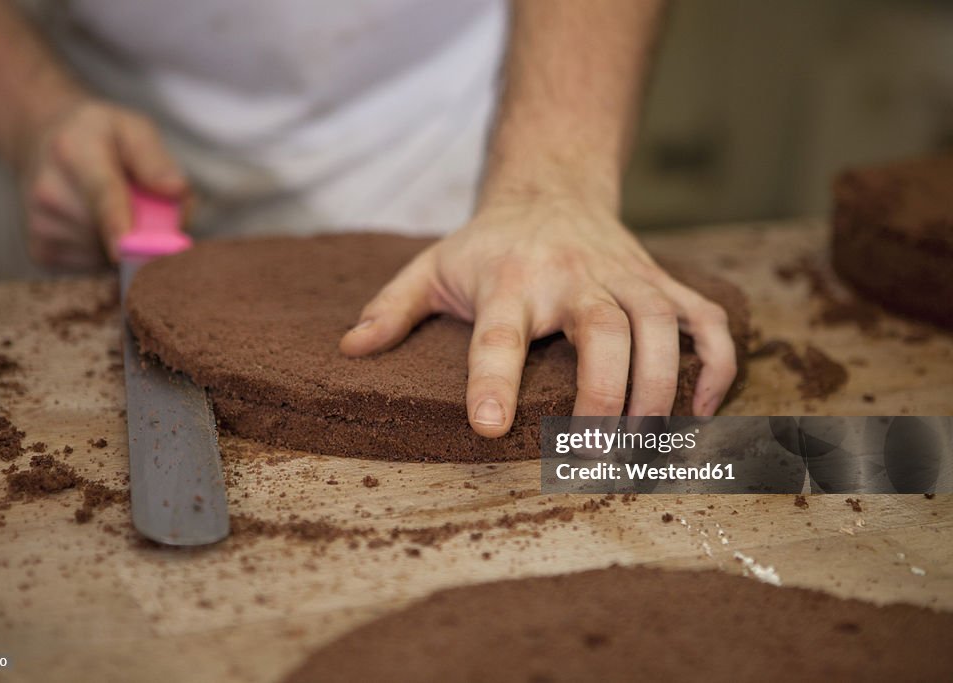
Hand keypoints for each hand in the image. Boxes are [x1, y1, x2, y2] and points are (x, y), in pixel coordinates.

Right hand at [14, 98, 187, 267]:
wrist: (40, 144)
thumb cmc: (98, 138)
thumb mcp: (131, 129)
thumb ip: (155, 158)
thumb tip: (176, 189)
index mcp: (75, 151)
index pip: (102, 193)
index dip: (116, 223)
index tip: (125, 248)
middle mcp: (49, 190)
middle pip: (111, 231)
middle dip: (141, 228)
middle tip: (138, 201)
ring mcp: (41, 225)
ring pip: (106, 253)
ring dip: (123, 241)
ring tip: (109, 206)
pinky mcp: (42, 251)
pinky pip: (93, 265)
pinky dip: (105, 251)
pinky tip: (93, 222)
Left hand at [339, 195, 736, 436]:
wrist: (552, 188)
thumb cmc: (488, 243)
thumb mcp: (431, 266)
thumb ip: (392, 308)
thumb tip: (349, 350)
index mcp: (509, 280)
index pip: (499, 335)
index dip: (493, 382)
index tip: (489, 430)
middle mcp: (571, 277)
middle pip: (604, 331)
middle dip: (605, 396)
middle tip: (593, 456)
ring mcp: (623, 277)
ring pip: (660, 325)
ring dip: (662, 387)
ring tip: (646, 445)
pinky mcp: (658, 282)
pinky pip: (704, 318)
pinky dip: (716, 362)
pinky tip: (703, 409)